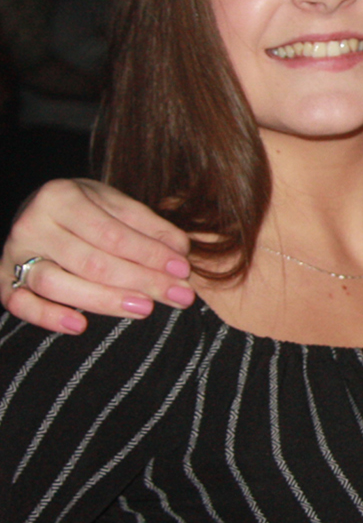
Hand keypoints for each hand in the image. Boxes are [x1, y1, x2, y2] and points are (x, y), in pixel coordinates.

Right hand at [1, 179, 194, 333]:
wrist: (39, 213)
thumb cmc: (84, 211)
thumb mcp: (116, 206)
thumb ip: (148, 226)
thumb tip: (181, 250)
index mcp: (61, 196)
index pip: (113, 233)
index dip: (150, 254)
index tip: (183, 270)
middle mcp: (32, 223)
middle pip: (91, 262)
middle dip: (141, 281)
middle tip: (179, 295)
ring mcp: (14, 254)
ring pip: (57, 284)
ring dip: (104, 301)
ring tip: (145, 308)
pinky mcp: (1, 280)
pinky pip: (21, 304)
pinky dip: (48, 317)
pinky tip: (80, 326)